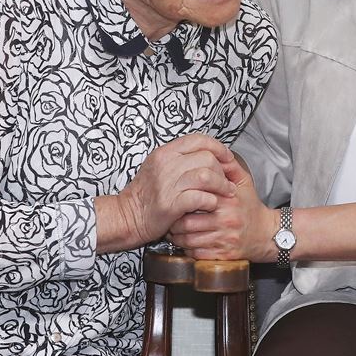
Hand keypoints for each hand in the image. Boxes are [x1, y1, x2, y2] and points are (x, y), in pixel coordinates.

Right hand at [95, 134, 235, 252]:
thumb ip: (181, 158)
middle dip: (223, 170)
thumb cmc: (146, 193)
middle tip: (228, 180)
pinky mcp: (170, 204)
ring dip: (221, 185)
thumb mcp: (159, 166)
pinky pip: (200, 198)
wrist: (127, 216)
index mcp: (165, 152)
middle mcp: (166, 165)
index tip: (227, 158)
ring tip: (226, 192)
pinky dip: (211, 200)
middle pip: (207, 158)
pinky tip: (212, 203)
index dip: (218, 147)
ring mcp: (167, 184)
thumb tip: (209, 154)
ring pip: (206, 176)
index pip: (198, 139)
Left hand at [169, 156, 277, 261]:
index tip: (175, 199)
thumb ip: (228, 166)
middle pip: (187, 223)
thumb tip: (214, 153)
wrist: (266, 234)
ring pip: (189, 241)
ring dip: (177, 237)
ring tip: (174, 231)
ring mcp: (224, 239)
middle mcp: (225, 220)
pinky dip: (187, 250)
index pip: (194, 199)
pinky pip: (196, 254)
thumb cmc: (250, 207)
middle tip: (170, 218)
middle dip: (174, 222)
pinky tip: (186, 243)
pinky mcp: (223, 255)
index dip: (180, 200)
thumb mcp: (244, 182)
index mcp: (227, 200)